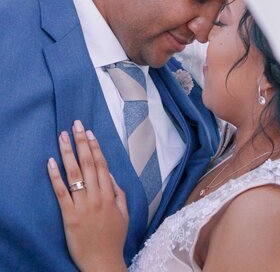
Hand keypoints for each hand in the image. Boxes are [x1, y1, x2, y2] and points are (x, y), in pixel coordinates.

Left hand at [48, 120, 127, 271]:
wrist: (102, 263)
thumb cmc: (113, 239)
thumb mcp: (124, 214)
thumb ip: (119, 192)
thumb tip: (110, 174)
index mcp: (110, 195)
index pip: (102, 164)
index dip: (95, 146)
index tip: (89, 132)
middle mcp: (97, 196)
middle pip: (89, 163)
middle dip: (81, 142)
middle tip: (75, 125)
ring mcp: (82, 205)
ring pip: (75, 174)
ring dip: (68, 152)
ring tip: (62, 136)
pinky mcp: (69, 216)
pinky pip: (61, 192)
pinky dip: (55, 176)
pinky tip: (51, 162)